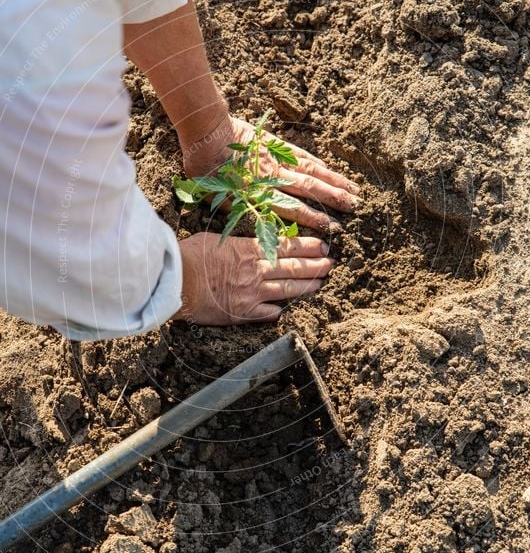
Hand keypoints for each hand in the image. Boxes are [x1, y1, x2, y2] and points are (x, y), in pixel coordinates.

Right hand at [174, 233, 334, 324]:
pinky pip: (269, 313)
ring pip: (287, 289)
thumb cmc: (188, 256)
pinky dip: (279, 310)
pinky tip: (286, 308)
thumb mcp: (214, 238)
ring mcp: (252, 293)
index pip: (286, 247)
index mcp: (249, 249)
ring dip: (307, 286)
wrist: (175, 282)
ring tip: (321, 283)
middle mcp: (255, 271)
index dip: (308, 247)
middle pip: (293, 267)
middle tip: (330, 264)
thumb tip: (246, 243)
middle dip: (315, 265)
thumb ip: (235, 243)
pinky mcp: (244, 313)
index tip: (322, 246)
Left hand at [181, 115, 359, 231]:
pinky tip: (330, 170)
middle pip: (310, 190)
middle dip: (334, 200)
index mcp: (259, 193)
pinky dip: (318, 163)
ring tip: (354, 190)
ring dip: (334, 181)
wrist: (206, 131)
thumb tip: (259, 223)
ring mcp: (277, 159)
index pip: (294, 209)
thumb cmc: (205, 168)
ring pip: (311, 172)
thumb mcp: (216, 198)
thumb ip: (239, 210)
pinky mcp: (276, 144)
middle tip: (355, 208)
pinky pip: (301, 155)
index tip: (333, 228)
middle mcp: (274, 177)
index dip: (315, 219)